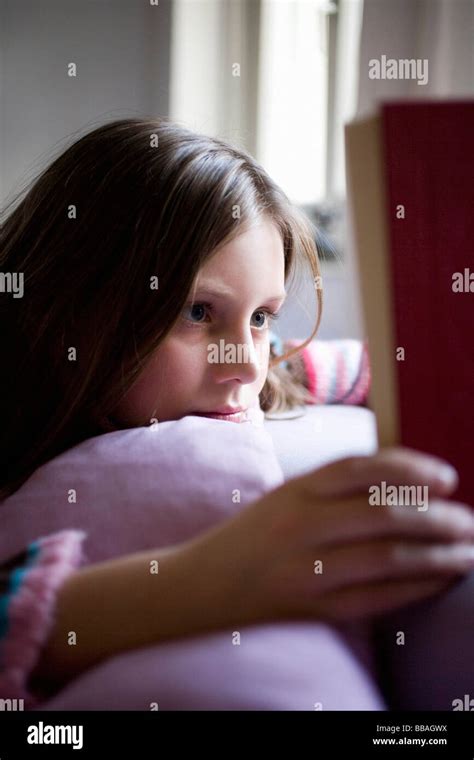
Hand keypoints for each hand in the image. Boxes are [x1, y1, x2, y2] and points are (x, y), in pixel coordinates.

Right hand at [186, 447, 473, 624]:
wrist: (202, 585)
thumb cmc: (254, 535)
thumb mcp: (287, 496)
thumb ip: (336, 487)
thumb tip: (409, 484)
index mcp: (294, 489)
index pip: (361, 467)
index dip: (410, 468)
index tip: (446, 479)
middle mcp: (299, 524)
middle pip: (383, 513)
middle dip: (437, 518)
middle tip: (467, 522)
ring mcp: (305, 569)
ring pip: (386, 557)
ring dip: (436, 555)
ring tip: (466, 553)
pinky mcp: (311, 607)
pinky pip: (375, 598)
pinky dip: (414, 588)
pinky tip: (437, 581)